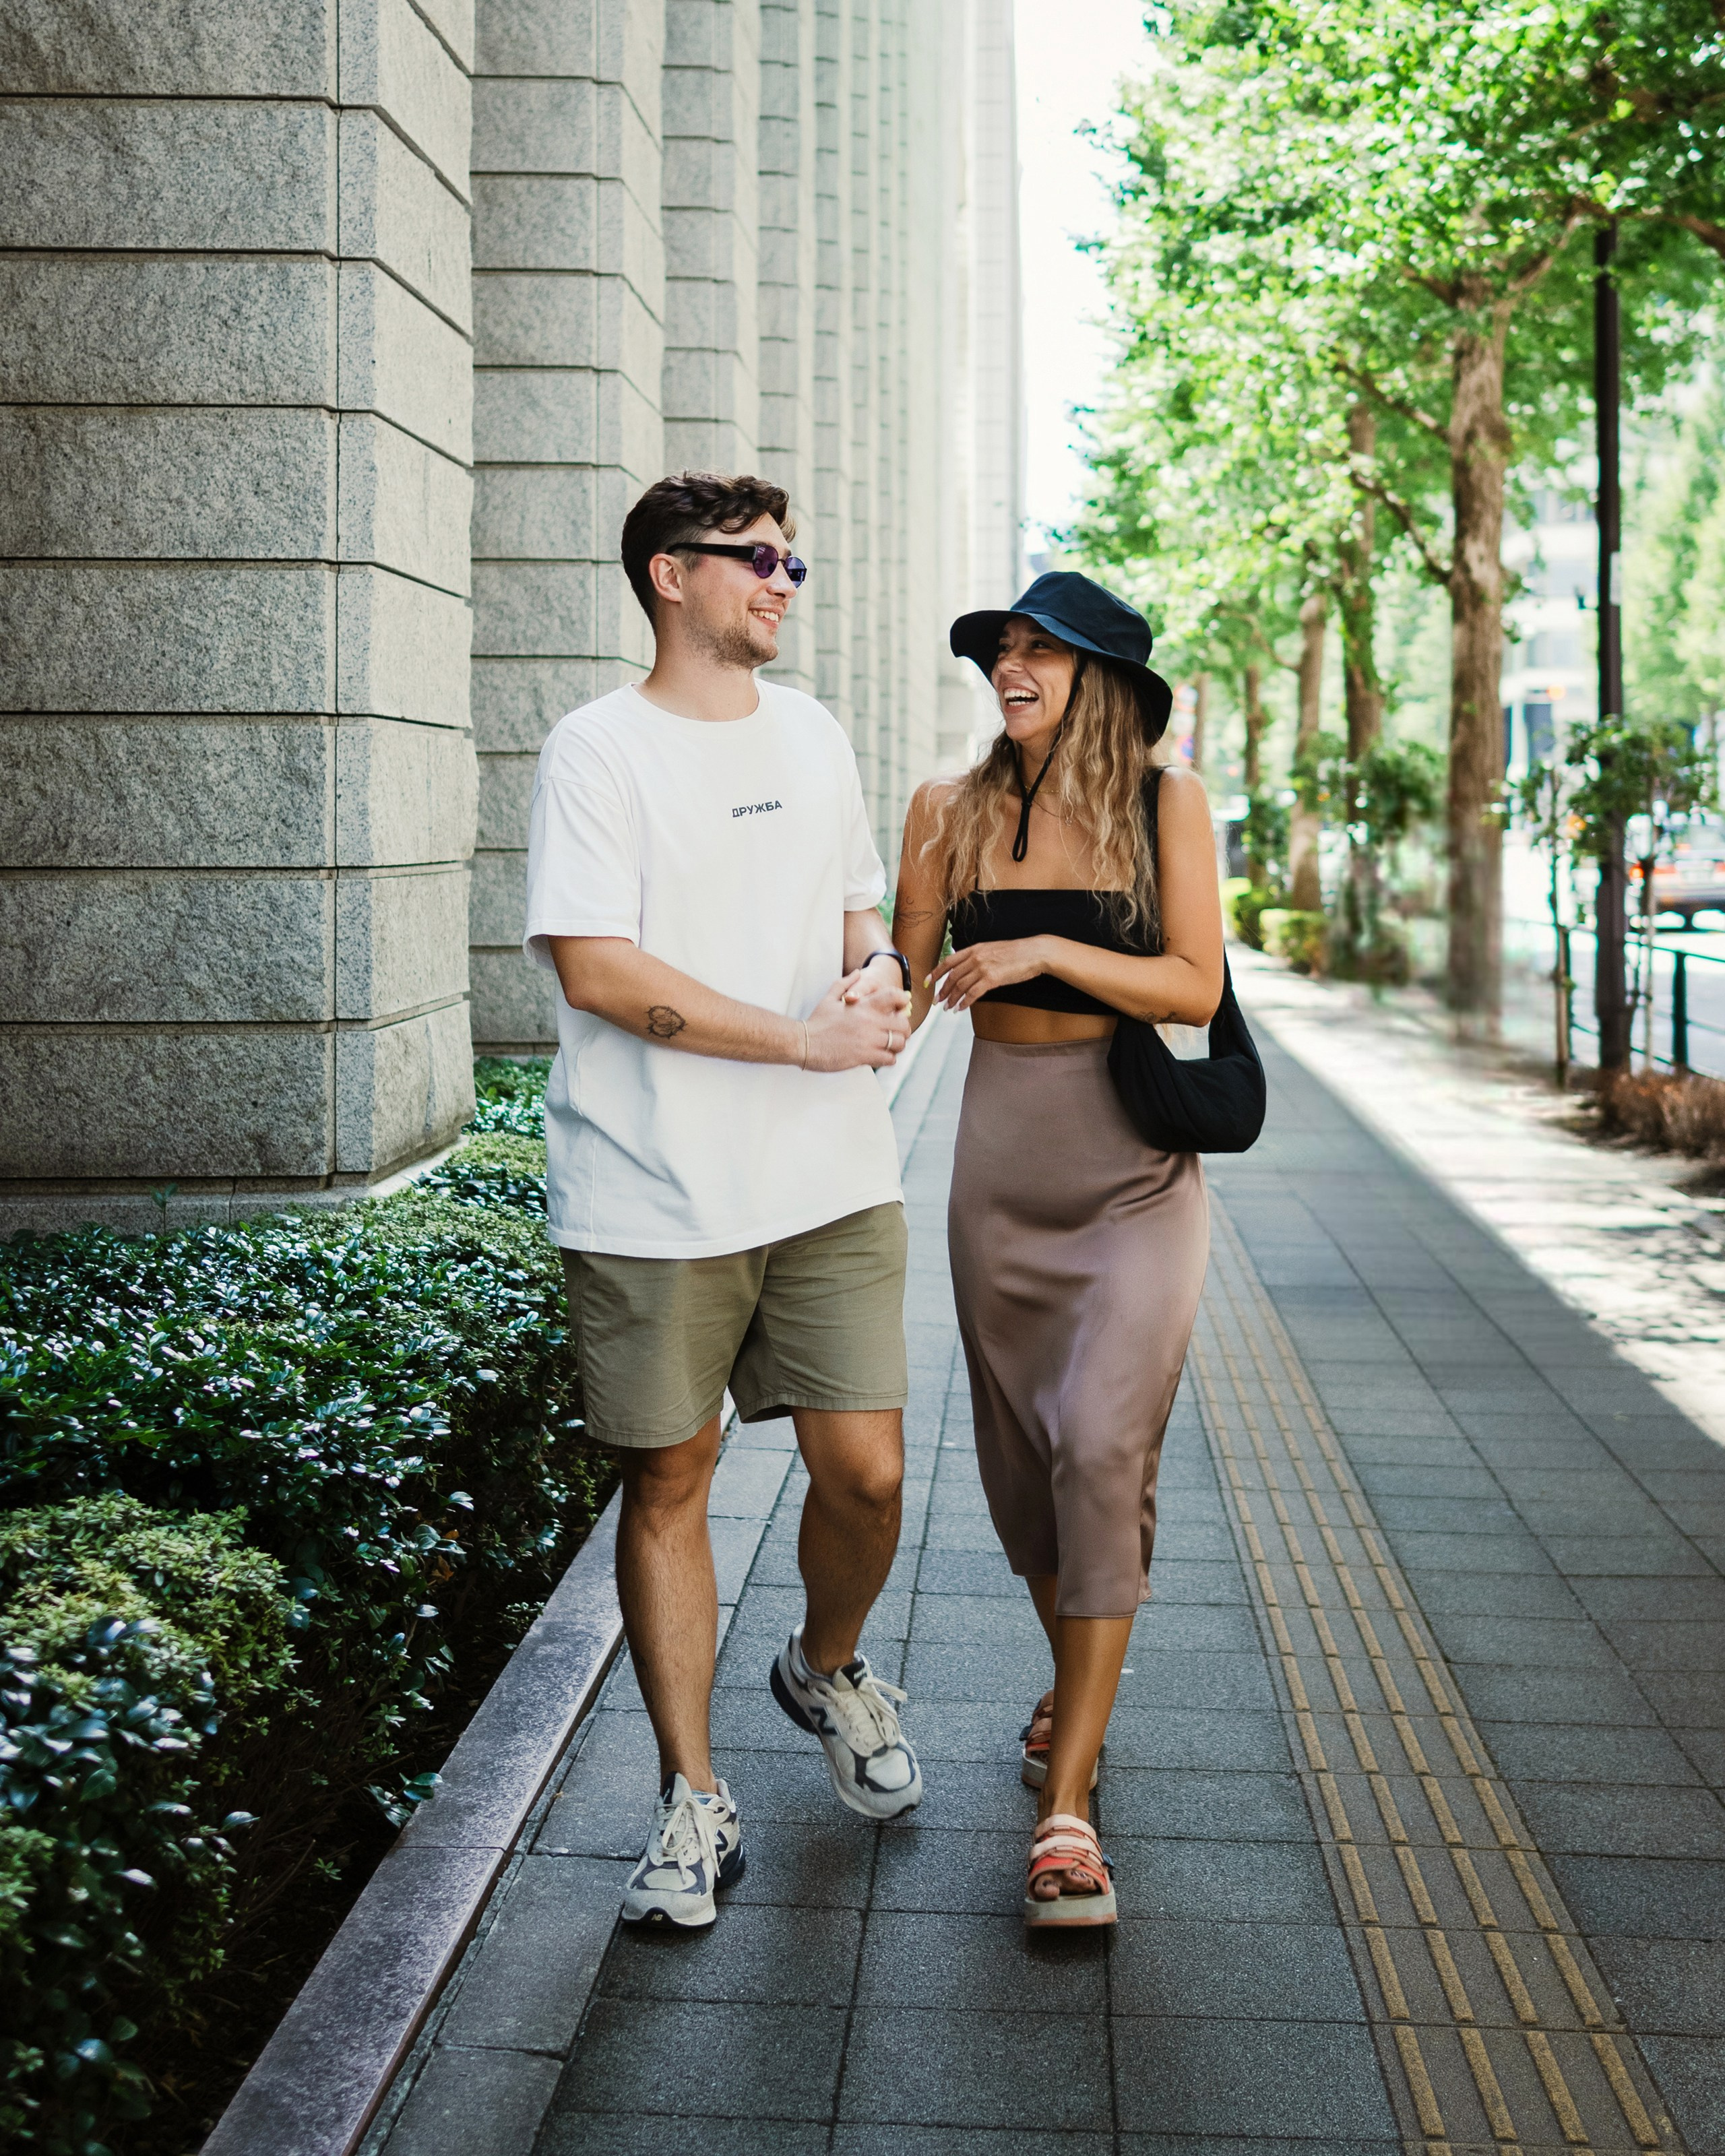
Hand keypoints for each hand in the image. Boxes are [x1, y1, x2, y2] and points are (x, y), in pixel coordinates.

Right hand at [802, 970, 910, 1071]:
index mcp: (863, 1006)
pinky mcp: (864, 1057)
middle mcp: (869, 1021)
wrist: (803, 1043)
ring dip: (897, 1046)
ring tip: (889, 1047)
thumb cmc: (816, 1021)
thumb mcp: (829, 997)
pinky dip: (888, 1059)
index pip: (894, 997)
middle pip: (903, 1024)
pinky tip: (880, 1057)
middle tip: (896, 1033)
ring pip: (899, 1043)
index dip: (903, 1002)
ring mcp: (868, 1040)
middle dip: (903, 1030)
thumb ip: (846, 983)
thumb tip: (858, 972)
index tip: (900, 1009)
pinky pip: (889, 1059)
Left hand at [929, 938, 1047, 1013]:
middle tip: (937, 1001)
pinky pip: (973, 993)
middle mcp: (976, 957)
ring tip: (948, 1007)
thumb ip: (978, 956)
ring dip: (952, 999)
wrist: (1033, 952)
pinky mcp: (992, 979)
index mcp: (974, 949)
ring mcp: (983, 968)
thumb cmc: (1016, 952)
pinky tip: (961, 1008)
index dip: (936, 972)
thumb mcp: (992, 949)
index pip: (949, 961)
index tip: (928, 981)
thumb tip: (967, 968)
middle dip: (942, 990)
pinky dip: (965, 1002)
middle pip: (952, 976)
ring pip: (960, 986)